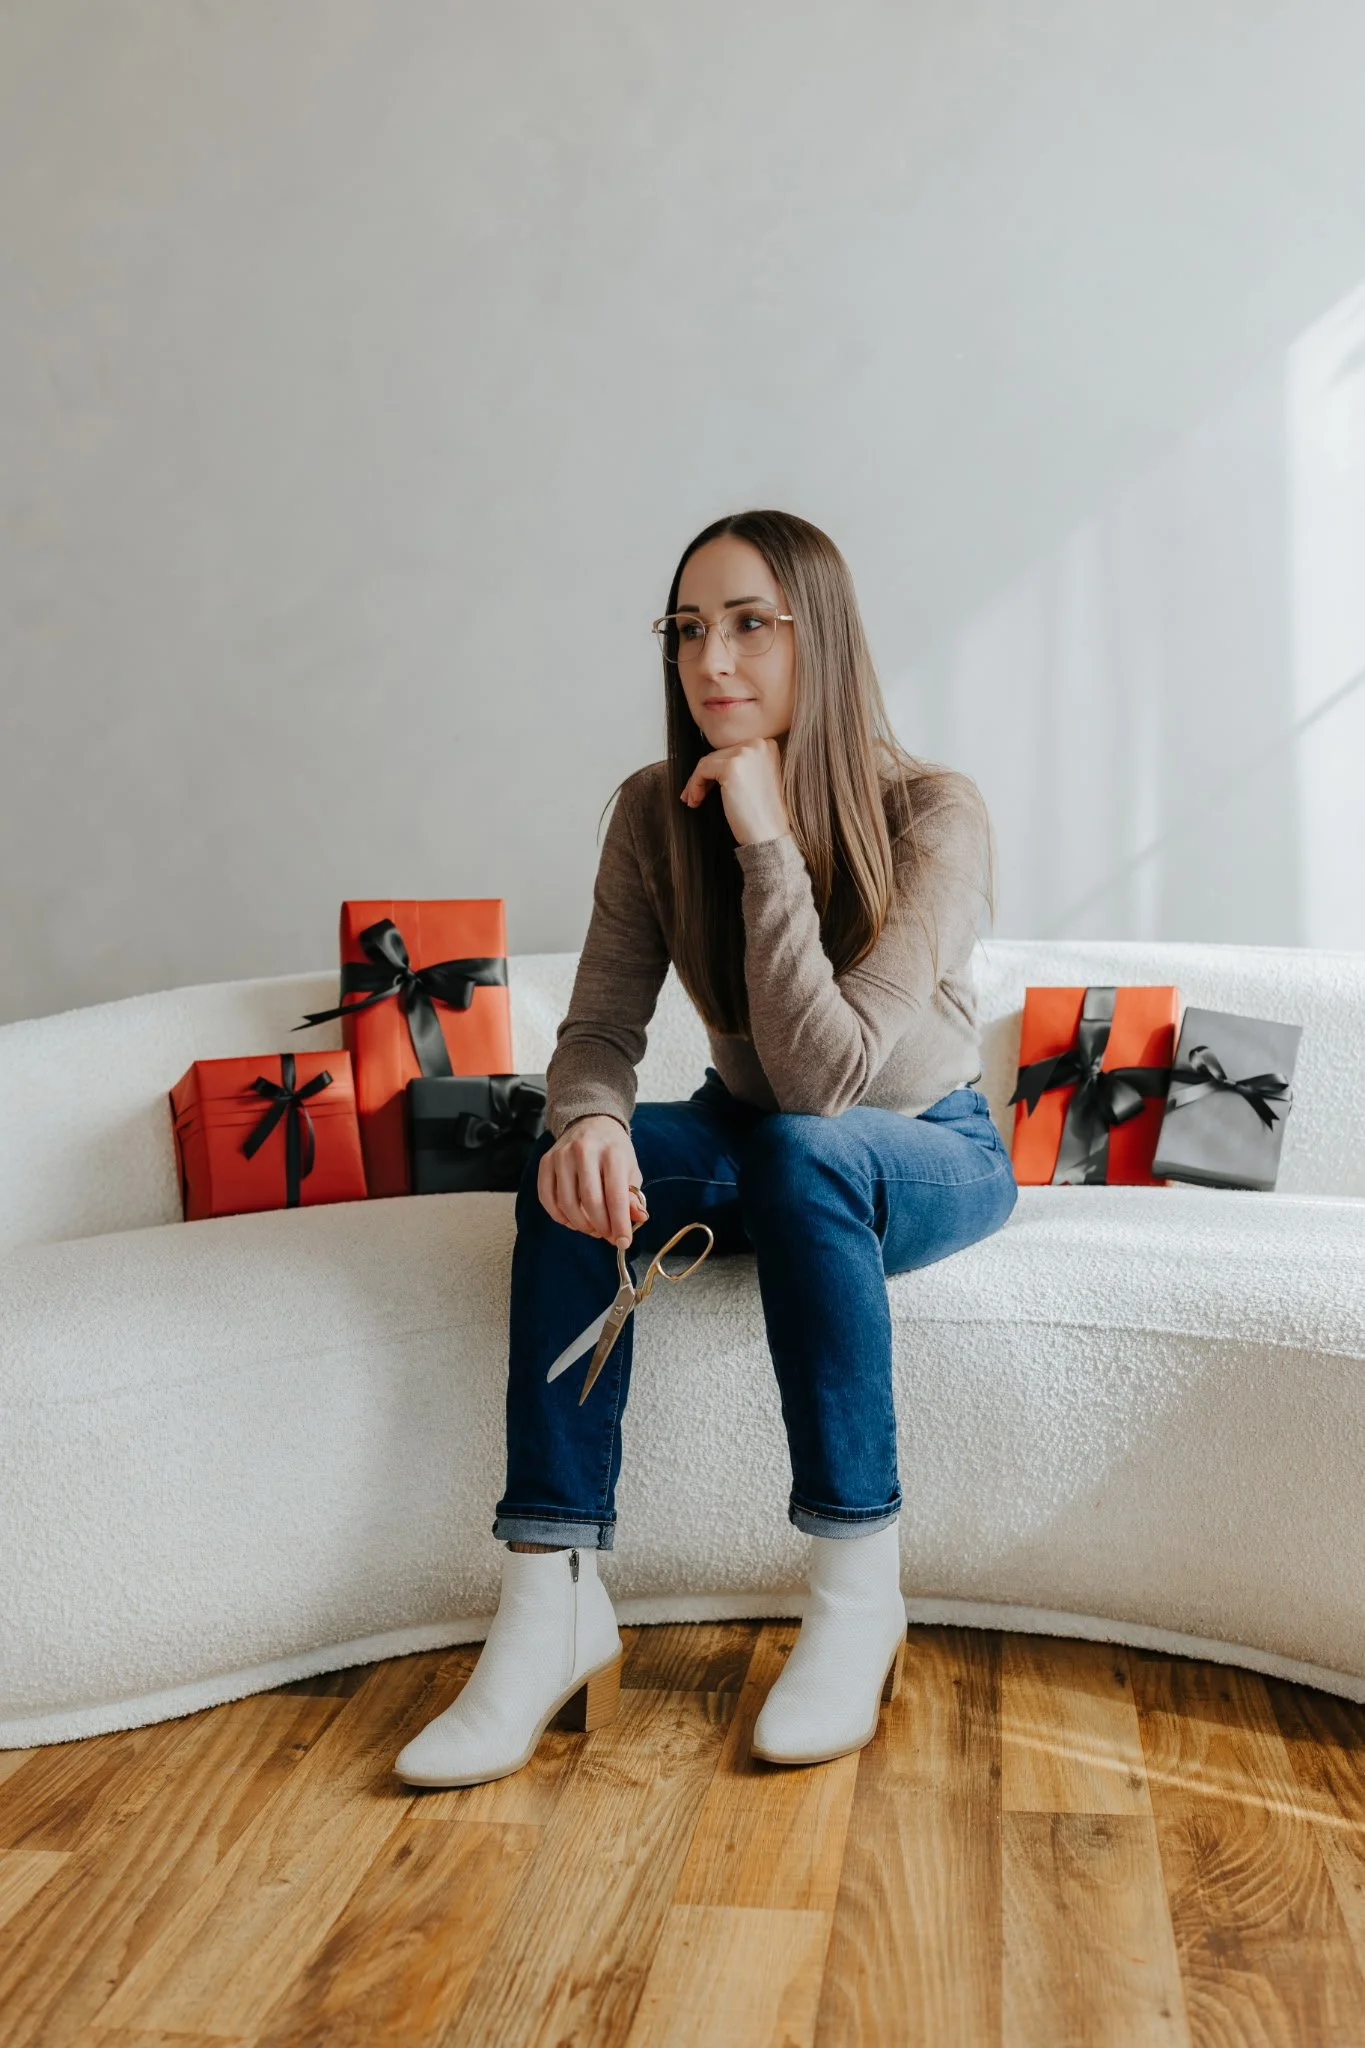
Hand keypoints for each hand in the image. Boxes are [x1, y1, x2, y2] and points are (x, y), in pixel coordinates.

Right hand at [539, 1114, 648, 1247]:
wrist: (590, 1121)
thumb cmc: (613, 1150)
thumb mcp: (630, 1169)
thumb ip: (633, 1196)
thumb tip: (638, 1219)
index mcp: (612, 1153)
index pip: (616, 1196)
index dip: (620, 1224)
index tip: (623, 1242)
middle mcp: (585, 1151)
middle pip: (590, 1202)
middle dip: (601, 1227)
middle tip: (607, 1236)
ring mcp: (562, 1156)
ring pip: (567, 1204)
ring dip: (581, 1225)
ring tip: (592, 1228)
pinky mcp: (546, 1161)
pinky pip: (547, 1198)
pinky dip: (559, 1216)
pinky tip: (572, 1220)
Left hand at [679, 737, 790, 845]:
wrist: (769, 834)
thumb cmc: (761, 813)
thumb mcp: (755, 778)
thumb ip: (741, 764)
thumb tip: (709, 762)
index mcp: (767, 744)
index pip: (731, 751)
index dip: (716, 769)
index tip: (707, 787)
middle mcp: (759, 744)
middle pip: (718, 755)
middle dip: (704, 776)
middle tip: (693, 795)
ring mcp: (746, 753)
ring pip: (708, 761)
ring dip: (696, 782)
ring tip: (693, 800)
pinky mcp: (732, 767)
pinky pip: (702, 770)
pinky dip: (694, 785)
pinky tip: (696, 801)